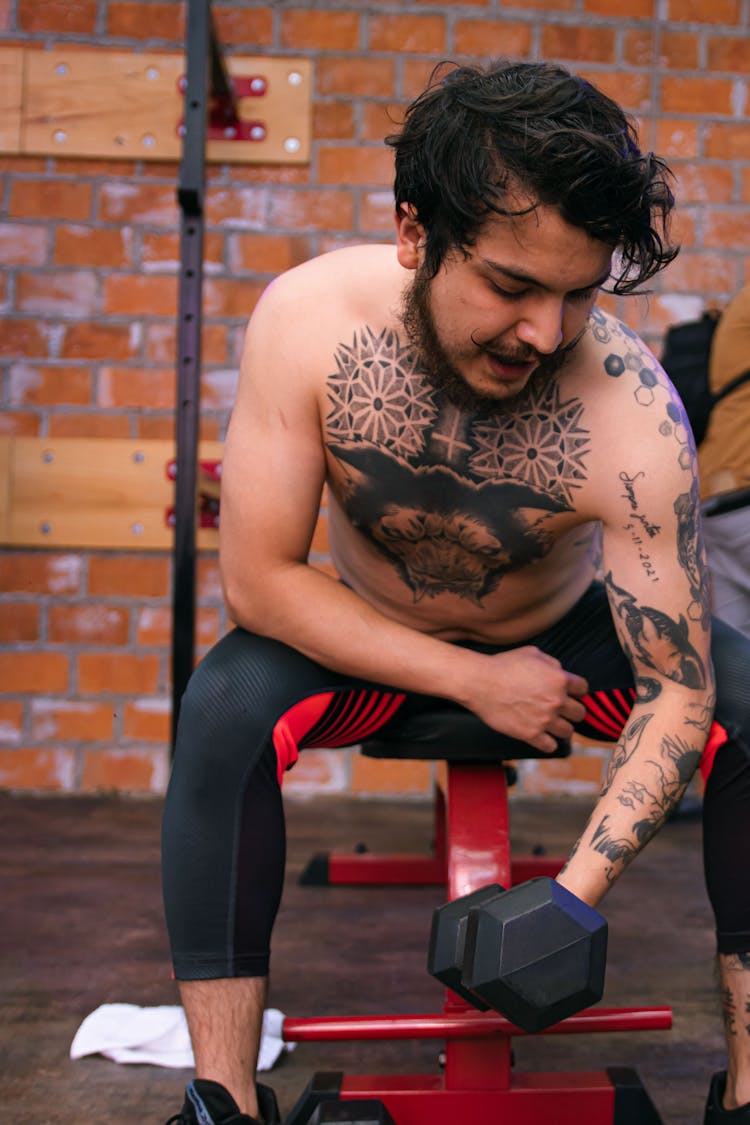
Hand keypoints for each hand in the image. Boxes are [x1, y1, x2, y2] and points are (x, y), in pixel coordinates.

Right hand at [464, 647, 587, 752]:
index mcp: (559, 679)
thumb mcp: (532, 653)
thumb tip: (560, 673)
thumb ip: (552, 663)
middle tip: (561, 710)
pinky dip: (548, 742)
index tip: (570, 694)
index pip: (583, 689)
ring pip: (568, 731)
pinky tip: (542, 736)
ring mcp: (544, 719)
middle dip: (572, 710)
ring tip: (552, 724)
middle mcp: (555, 701)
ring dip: (561, 727)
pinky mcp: (530, 734)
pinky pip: (550, 746)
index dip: (576, 690)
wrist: (480, 682)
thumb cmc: (502, 666)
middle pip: (580, 713)